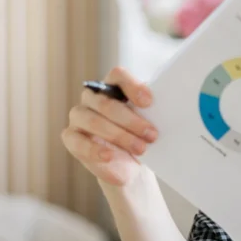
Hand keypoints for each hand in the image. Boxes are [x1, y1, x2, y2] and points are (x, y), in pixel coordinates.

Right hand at [61, 67, 157, 186]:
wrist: (129, 165)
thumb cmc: (139, 137)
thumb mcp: (149, 122)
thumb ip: (152, 111)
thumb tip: (169, 106)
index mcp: (112, 87)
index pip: (118, 75)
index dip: (132, 86)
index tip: (149, 102)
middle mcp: (92, 98)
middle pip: (107, 103)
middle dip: (132, 120)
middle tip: (152, 135)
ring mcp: (79, 116)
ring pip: (94, 121)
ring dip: (120, 136)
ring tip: (140, 149)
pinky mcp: (71, 137)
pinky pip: (78, 141)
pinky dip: (94, 150)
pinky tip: (109, 156)